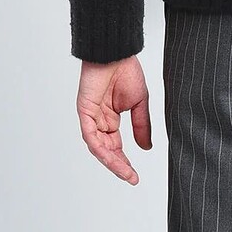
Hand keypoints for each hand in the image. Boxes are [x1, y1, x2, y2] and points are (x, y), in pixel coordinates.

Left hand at [76, 55, 151, 183]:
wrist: (117, 53)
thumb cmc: (126, 71)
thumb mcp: (139, 104)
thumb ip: (141, 126)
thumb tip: (146, 148)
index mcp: (110, 118)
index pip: (116, 146)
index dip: (124, 162)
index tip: (135, 176)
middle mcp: (99, 120)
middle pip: (107, 150)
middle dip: (119, 166)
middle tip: (131, 178)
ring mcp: (90, 117)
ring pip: (99, 147)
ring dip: (112, 161)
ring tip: (125, 172)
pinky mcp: (84, 111)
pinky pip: (91, 136)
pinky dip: (101, 148)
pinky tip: (112, 158)